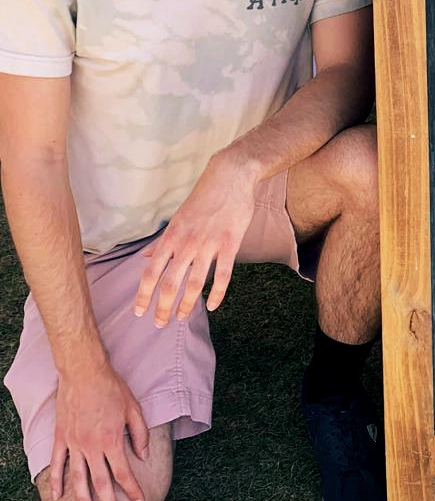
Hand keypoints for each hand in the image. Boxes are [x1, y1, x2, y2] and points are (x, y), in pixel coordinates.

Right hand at [49, 364, 149, 500]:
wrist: (84, 372)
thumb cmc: (112, 388)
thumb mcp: (134, 409)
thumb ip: (139, 434)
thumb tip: (142, 456)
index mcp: (111, 440)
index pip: (123, 473)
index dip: (132, 491)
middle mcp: (91, 446)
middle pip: (100, 483)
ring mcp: (73, 443)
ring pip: (78, 478)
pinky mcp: (61, 437)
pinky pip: (57, 463)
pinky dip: (57, 481)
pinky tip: (58, 496)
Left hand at [134, 153, 257, 327]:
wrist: (230, 176)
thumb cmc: (204, 196)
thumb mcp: (178, 217)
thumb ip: (162, 241)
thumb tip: (145, 257)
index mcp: (171, 237)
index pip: (151, 272)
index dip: (143, 295)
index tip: (138, 312)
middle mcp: (186, 244)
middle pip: (170, 283)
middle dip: (162, 307)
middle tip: (159, 324)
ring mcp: (209, 245)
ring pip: (195, 284)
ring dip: (186, 305)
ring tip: (181, 318)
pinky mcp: (230, 245)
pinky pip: (223, 275)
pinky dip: (217, 294)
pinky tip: (212, 306)